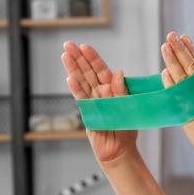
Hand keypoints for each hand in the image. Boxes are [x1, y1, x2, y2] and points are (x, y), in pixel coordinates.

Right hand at [63, 41, 138, 166]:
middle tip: (68, 44)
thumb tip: (118, 72)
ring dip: (73, 69)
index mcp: (112, 89)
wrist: (120, 150)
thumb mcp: (129, 107)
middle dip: (78, 58)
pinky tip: (69, 78)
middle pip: (87, 72)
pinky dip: (75, 89)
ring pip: (81, 82)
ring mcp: (92, 102)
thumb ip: (122, 91)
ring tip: (65, 56)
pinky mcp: (87, 113)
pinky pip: (80, 99)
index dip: (93, 58)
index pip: (101, 70)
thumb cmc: (126, 129)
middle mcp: (100, 93)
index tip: (85, 47)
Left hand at [160, 32, 193, 169]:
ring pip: (184, 77)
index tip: (184, 36)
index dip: (191, 50)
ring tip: (165, 45)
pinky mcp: (191, 116)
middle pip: (191, 67)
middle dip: (180, 49)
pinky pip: (179, 98)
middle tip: (171, 34)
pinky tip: (164, 73)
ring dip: (173, 60)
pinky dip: (172, 84)